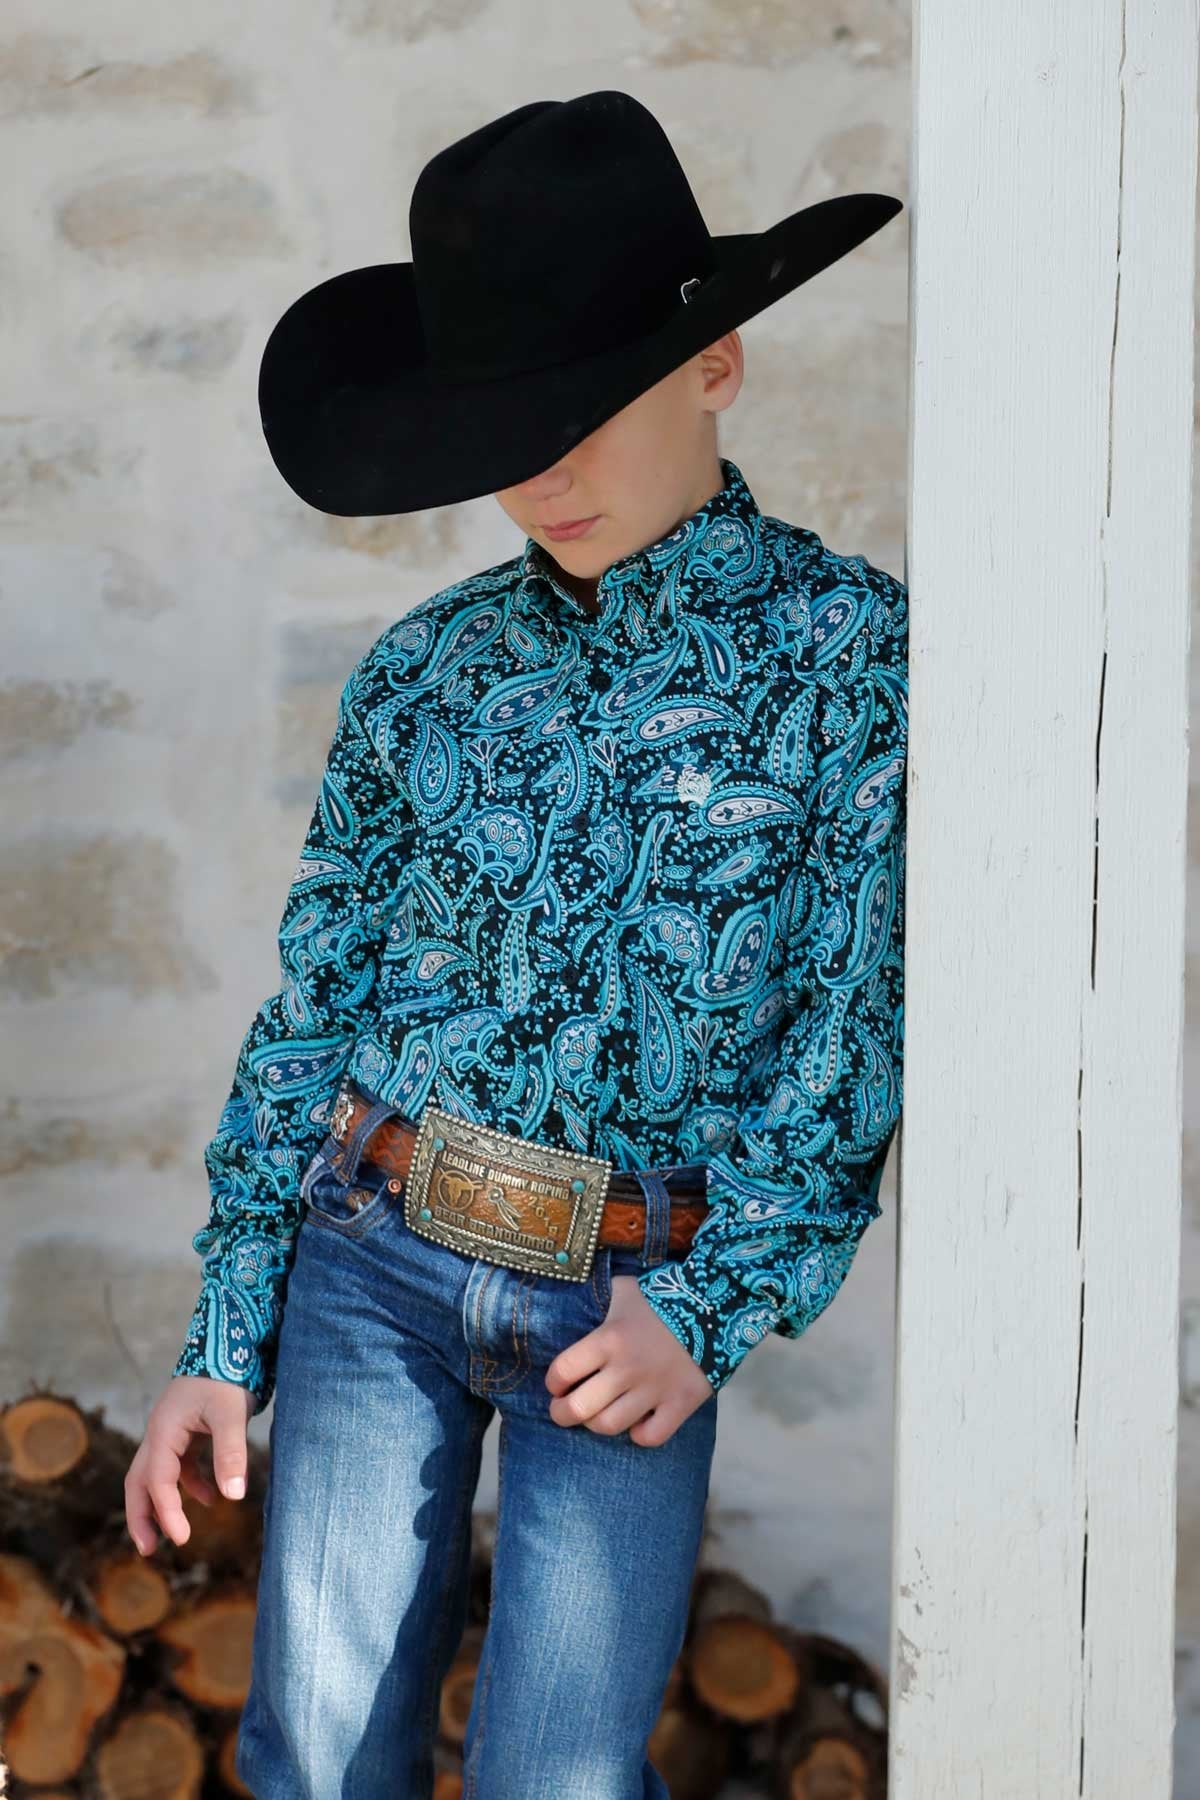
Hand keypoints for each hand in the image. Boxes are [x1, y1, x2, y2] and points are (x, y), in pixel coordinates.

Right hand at [124, 1376, 256, 1553]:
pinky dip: (190, 1484)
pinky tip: (211, 1498)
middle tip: (149, 1549)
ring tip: (174, 1535)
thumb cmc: (227, 1373)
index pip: (157, 1479)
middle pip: (139, 1481)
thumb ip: (231, 1452)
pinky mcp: (187, 1430)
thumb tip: (234, 1497)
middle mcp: (160, 1432)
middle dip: (141, 1516)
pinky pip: (179, 1465)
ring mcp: (172, 1431)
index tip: (182, 1538)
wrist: (229, 1339)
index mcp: (164, 1429)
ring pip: (156, 1475)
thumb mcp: (231, 1413)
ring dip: (162, 1504)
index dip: (166, 1511)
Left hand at [545, 1275, 713, 1446]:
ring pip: (609, 1425)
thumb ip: (601, 1299)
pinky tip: (637, 1422)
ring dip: (596, 1424)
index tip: (556, 1384)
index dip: (553, 1383)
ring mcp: (654, 1390)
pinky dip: (639, 1434)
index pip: (563, 1371)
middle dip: (562, 1413)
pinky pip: (650, 1436)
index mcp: (608, 1339)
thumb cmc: (663, 1298)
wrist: (717, 1305)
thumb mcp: (626, 1290)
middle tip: (562, 1410)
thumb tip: (580, 1295)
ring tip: (596, 1416)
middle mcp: (626, 1368)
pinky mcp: (680, 1404)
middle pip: (579, 1408)